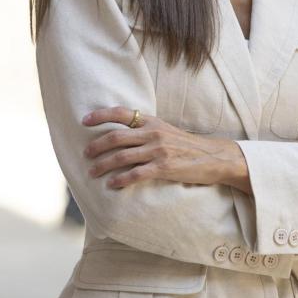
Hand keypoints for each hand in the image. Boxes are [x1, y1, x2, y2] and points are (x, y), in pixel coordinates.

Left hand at [83, 106, 248, 189]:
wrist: (213, 157)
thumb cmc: (188, 146)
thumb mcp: (166, 130)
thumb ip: (146, 130)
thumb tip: (122, 135)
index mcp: (152, 121)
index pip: (121, 113)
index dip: (100, 116)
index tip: (84, 121)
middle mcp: (153, 133)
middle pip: (115, 137)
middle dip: (96, 146)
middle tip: (85, 154)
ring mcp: (158, 150)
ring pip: (122, 157)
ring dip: (103, 165)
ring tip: (92, 172)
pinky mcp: (164, 167)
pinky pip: (136, 174)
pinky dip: (120, 180)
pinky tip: (112, 184)